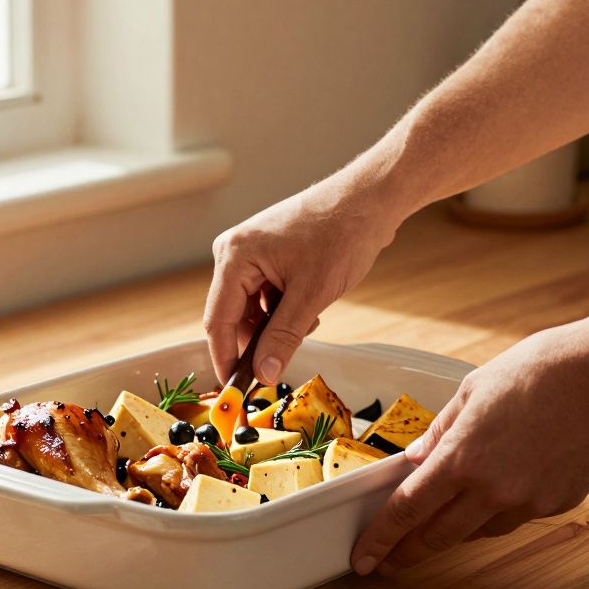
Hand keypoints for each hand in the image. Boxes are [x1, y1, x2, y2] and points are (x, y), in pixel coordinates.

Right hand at [203, 175, 402, 384]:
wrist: (370, 199)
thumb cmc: (342, 233)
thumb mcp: (312, 294)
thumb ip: (283, 337)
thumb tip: (264, 374)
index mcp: (235, 256)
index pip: (217, 320)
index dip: (225, 358)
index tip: (235, 390)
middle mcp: (234, 252)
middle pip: (232, 315)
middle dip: (259, 340)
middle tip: (284, 358)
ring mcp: (249, 252)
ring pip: (251, 308)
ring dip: (275, 324)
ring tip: (309, 317)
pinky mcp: (266, 254)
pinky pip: (263, 295)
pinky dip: (283, 309)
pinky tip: (310, 305)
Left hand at [349, 322, 588, 575]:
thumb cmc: (540, 371)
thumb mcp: (473, 390)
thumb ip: (441, 431)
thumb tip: (416, 458)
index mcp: (461, 459)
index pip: (408, 510)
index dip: (381, 539)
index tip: (364, 557)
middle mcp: (492, 490)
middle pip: (438, 536)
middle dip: (408, 553)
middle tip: (389, 562)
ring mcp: (529, 502)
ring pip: (480, 530)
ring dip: (457, 529)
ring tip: (444, 519)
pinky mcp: (559, 504)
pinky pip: (519, 516)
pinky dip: (502, 508)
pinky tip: (505, 486)